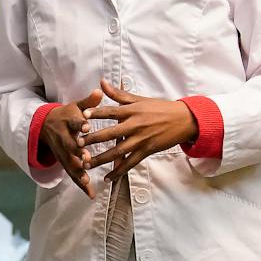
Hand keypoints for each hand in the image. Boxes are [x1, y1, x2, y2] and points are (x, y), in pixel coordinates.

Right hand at [41, 90, 103, 198]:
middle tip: (86, 158)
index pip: (73, 122)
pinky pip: (71, 174)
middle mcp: (62, 137)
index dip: (79, 124)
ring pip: (68, 162)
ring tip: (86, 179)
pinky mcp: (63, 162)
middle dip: (77, 153)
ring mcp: (61, 151)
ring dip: (77, 171)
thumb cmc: (66, 114)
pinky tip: (90, 194)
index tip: (86, 126)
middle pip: (69, 146)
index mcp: (66, 121)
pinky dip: (80, 183)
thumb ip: (89, 102)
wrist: (44, 125)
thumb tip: (100, 91)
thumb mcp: (75, 106)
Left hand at [81, 79, 198, 183]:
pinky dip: (118, 171)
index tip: (82, 116)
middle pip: (110, 134)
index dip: (96, 113)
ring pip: (118, 152)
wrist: (183, 120)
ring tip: (86, 164)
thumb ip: (118, 94)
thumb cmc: (160, 108)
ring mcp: (140, 140)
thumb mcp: (139, 99)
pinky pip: (130, 163)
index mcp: (132, 111)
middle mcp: (135, 125)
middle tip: (78, 144)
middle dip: (93, 140)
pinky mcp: (146, 151)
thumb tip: (102, 82)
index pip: (111, 111)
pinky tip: (107, 177)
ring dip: (101, 159)